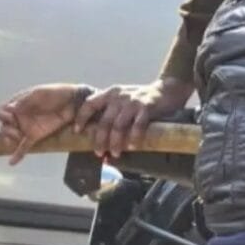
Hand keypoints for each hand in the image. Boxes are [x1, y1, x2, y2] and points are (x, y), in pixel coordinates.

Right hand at [0, 84, 80, 164]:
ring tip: (18, 138)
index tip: (12, 116)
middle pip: (3, 126)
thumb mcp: (39, 94)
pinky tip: (12, 162)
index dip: (3, 116)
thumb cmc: (56, 93)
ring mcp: (27, 127)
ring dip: (11, 139)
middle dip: (6, 130)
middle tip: (16, 130)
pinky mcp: (37, 135)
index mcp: (17, 104)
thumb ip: (25, 101)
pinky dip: (18, 154)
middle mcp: (19, 116)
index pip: (0, 112)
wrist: (73, 102)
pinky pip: (25, 146)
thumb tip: (9, 108)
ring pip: (11, 137)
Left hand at [73, 77, 193, 157]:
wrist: (167, 90)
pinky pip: (138, 126)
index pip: (89, 103)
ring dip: (116, 142)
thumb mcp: (123, 99)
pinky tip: (133, 147)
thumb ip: (111, 111)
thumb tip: (98, 135)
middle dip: (100, 139)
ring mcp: (133, 102)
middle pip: (104, 121)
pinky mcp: (147, 107)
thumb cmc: (142, 99)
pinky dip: (134, 138)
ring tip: (115, 153)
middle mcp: (119, 97)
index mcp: (110, 93)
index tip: (77, 131)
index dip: (81, 118)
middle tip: (99, 152)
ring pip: (119, 126)